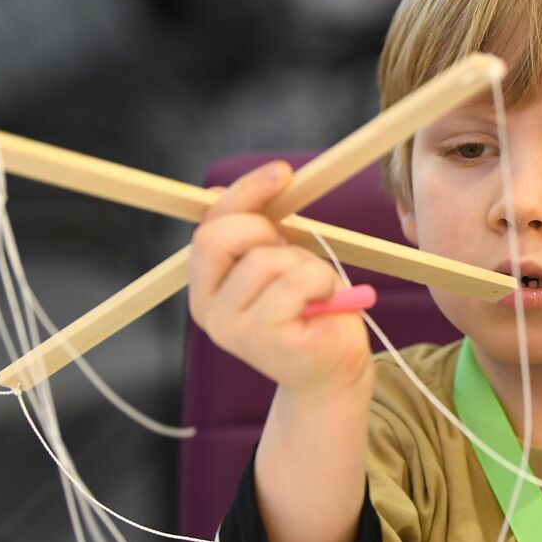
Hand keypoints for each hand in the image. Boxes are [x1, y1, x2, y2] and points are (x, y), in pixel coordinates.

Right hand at [189, 161, 373, 396]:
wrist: (334, 367)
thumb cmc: (311, 308)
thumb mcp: (280, 259)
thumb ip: (252, 229)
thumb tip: (216, 189)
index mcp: (206, 287)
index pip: (209, 226)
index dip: (244, 193)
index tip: (282, 174)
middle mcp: (209, 309)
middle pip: (221, 236)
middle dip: (265, 228)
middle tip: (293, 249)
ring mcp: (232, 328)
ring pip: (266, 259)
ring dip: (304, 264)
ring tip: (314, 290)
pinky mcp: (264, 338)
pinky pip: (294, 282)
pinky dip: (319, 281)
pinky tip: (325, 300)